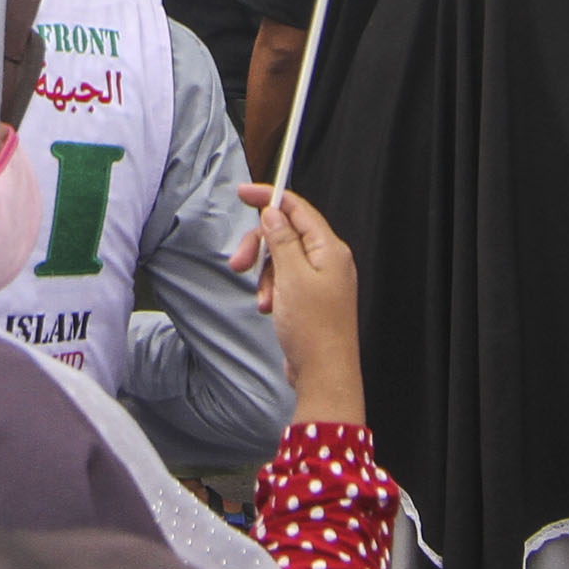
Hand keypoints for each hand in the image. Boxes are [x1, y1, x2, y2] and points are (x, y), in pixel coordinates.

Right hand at [235, 183, 364, 425]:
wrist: (324, 375)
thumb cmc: (314, 330)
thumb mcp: (290, 277)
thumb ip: (281, 240)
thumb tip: (273, 213)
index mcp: (330, 249)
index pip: (298, 209)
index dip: (269, 197)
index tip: (243, 193)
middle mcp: (328, 261)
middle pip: (286, 234)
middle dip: (259, 246)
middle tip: (238, 262)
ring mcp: (320, 281)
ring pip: (281, 259)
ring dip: (264, 275)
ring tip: (262, 299)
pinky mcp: (311, 299)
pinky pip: (284, 281)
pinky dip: (270, 290)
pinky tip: (268, 308)